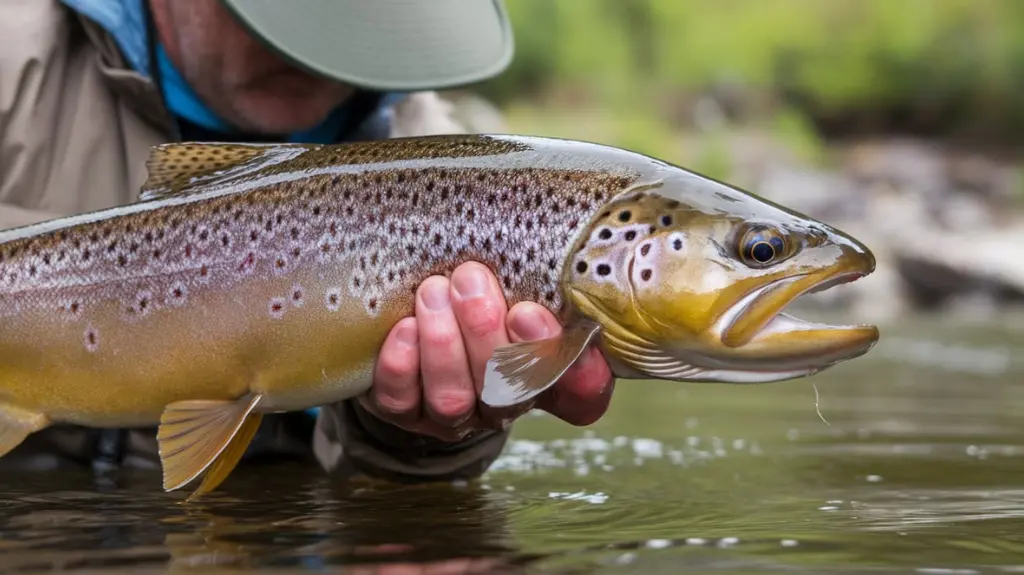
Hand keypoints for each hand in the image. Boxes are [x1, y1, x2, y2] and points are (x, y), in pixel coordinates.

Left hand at [360, 261, 614, 441]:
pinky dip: (403, 365)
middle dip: (486, 331)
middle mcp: (505, 403)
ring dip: (444, 344)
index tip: (532, 311)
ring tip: (432, 293)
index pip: (582, 396)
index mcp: (549, 376)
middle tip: (469, 278)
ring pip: (455, 398)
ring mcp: (454, 414)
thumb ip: (541, 275)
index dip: (572, 370)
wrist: (414, 318)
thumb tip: (554, 233)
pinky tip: (405, 328)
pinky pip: (403, 401)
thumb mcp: (518, 281)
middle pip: (509, 391)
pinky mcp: (404, 412)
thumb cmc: (478, 292)